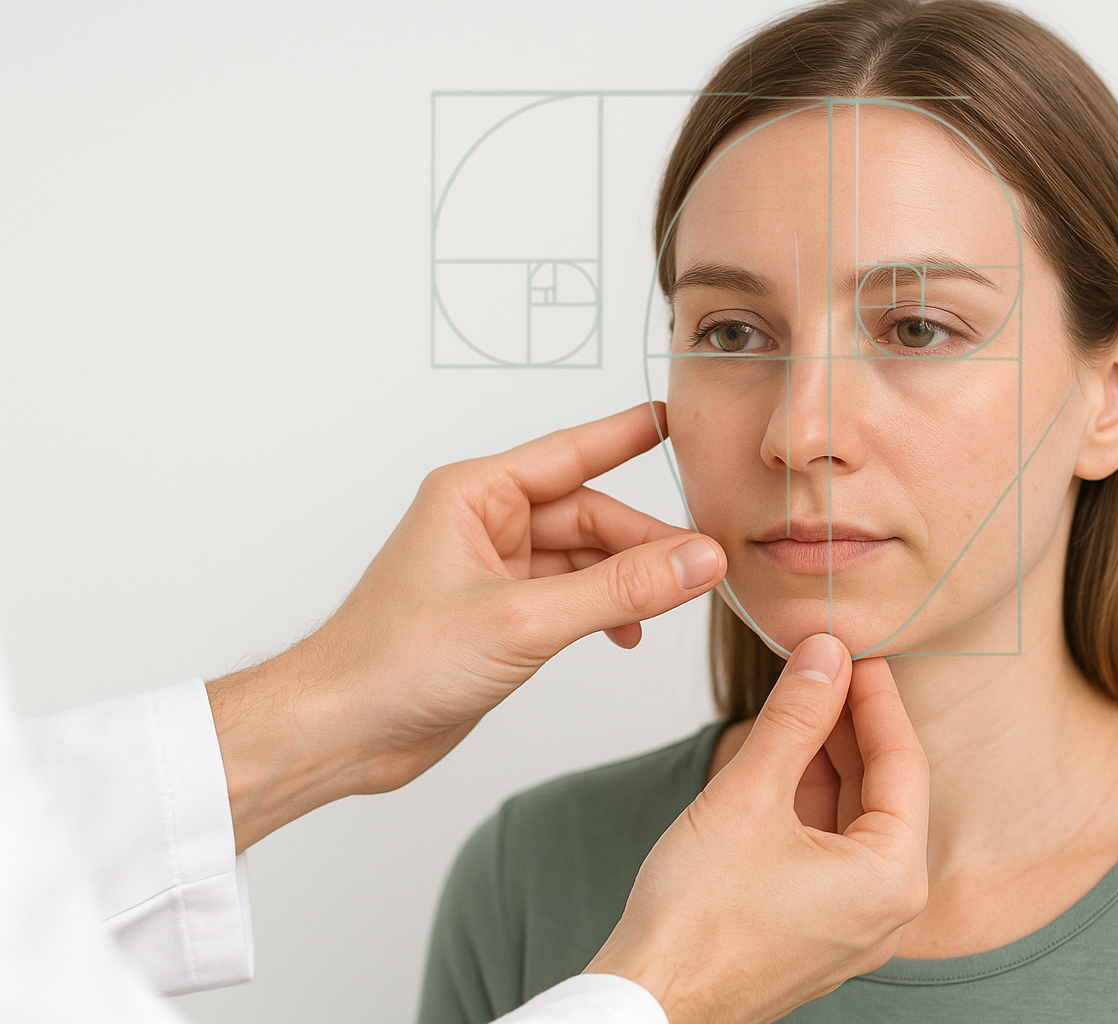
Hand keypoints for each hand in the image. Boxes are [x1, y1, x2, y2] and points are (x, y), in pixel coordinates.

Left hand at [207, 401, 725, 851]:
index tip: (678, 417)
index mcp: (476, 494)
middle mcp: (486, 523)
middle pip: (591, 514)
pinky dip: (605, 611)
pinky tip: (627, 635)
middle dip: (646, 540)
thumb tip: (695, 561)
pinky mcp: (502, 614)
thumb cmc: (393, 661)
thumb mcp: (523, 620)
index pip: (573, 451)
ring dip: (629, 581)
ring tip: (675, 601)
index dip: (630, 435)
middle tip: (704, 563)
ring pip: (586, 558)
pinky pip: (573, 596)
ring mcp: (495, 570)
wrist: (342, 730)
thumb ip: (617, 590)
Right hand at [584, 633, 930, 1023]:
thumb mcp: (749, 795)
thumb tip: (824, 655)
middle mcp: (886, 909)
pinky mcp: (815, 930)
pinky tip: (780, 759)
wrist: (649, 1003)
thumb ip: (795, 717)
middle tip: (823, 665)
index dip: (876, 696)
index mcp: (892, 879)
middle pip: (882, 791)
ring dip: (827, 759)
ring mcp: (851, 924)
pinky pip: (828, 850)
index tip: (855, 650)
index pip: (902, 762)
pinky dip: (808, 801)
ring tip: (799, 699)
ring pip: (852, 819)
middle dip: (850, 724)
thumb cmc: (694, 921)